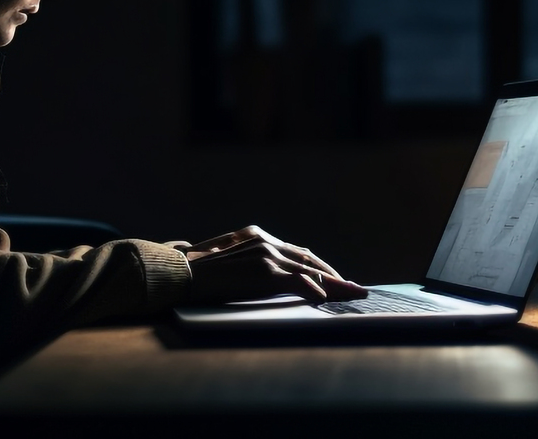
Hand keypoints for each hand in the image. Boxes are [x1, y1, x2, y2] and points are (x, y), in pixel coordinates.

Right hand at [181, 225, 367, 304]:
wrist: (181, 274)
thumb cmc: (200, 274)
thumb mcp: (230, 265)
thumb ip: (250, 266)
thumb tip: (268, 279)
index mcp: (258, 237)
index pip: (298, 253)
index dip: (320, 268)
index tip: (336, 280)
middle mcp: (266, 242)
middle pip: (310, 261)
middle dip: (335, 276)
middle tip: (355, 289)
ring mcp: (266, 255)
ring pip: (310, 271)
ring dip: (335, 286)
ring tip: (353, 296)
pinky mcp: (264, 272)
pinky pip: (298, 282)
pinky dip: (315, 291)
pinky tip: (326, 301)